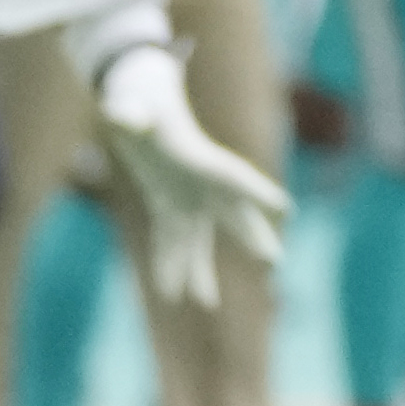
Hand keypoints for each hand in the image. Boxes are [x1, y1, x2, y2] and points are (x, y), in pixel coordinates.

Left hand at [0, 0, 289, 309]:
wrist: (140, 107)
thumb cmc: (137, 102)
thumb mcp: (131, 105)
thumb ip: (127, 112)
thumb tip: (119, 116)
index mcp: (198, 156)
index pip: (234, 177)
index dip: (259, 193)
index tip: (285, 208)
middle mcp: (201, 181)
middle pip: (234, 214)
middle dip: (251, 237)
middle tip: (273, 260)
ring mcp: (188, 198)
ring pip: (201, 239)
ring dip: (202, 270)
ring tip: (203, 303)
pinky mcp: (170, 208)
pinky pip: (174, 243)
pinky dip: (172, 267)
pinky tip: (171, 293)